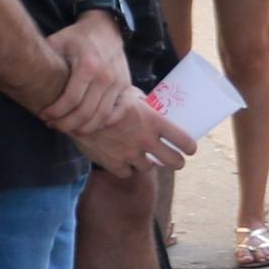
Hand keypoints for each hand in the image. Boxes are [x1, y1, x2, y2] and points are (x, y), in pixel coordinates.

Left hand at [39, 16, 128, 136]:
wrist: (106, 28)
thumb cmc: (76, 37)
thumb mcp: (57, 42)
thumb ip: (43, 61)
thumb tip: (20, 76)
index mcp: (87, 67)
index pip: (70, 101)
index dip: (55, 113)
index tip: (43, 116)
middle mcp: (105, 77)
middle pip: (85, 113)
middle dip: (66, 124)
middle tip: (53, 125)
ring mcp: (118, 83)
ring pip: (102, 117)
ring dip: (83, 127)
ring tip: (69, 128)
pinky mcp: (126, 86)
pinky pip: (119, 112)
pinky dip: (106, 122)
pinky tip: (92, 124)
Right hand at [72, 90, 195, 181]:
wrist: (78, 112)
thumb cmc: (105, 99)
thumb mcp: (129, 94)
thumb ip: (143, 101)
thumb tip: (149, 102)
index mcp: (155, 122)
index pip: (184, 140)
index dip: (190, 147)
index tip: (189, 149)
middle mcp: (147, 141)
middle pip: (174, 162)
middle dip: (176, 162)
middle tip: (174, 160)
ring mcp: (130, 155)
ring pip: (148, 168)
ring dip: (146, 164)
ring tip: (140, 156)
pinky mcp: (114, 164)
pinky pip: (126, 174)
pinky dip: (125, 169)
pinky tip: (122, 161)